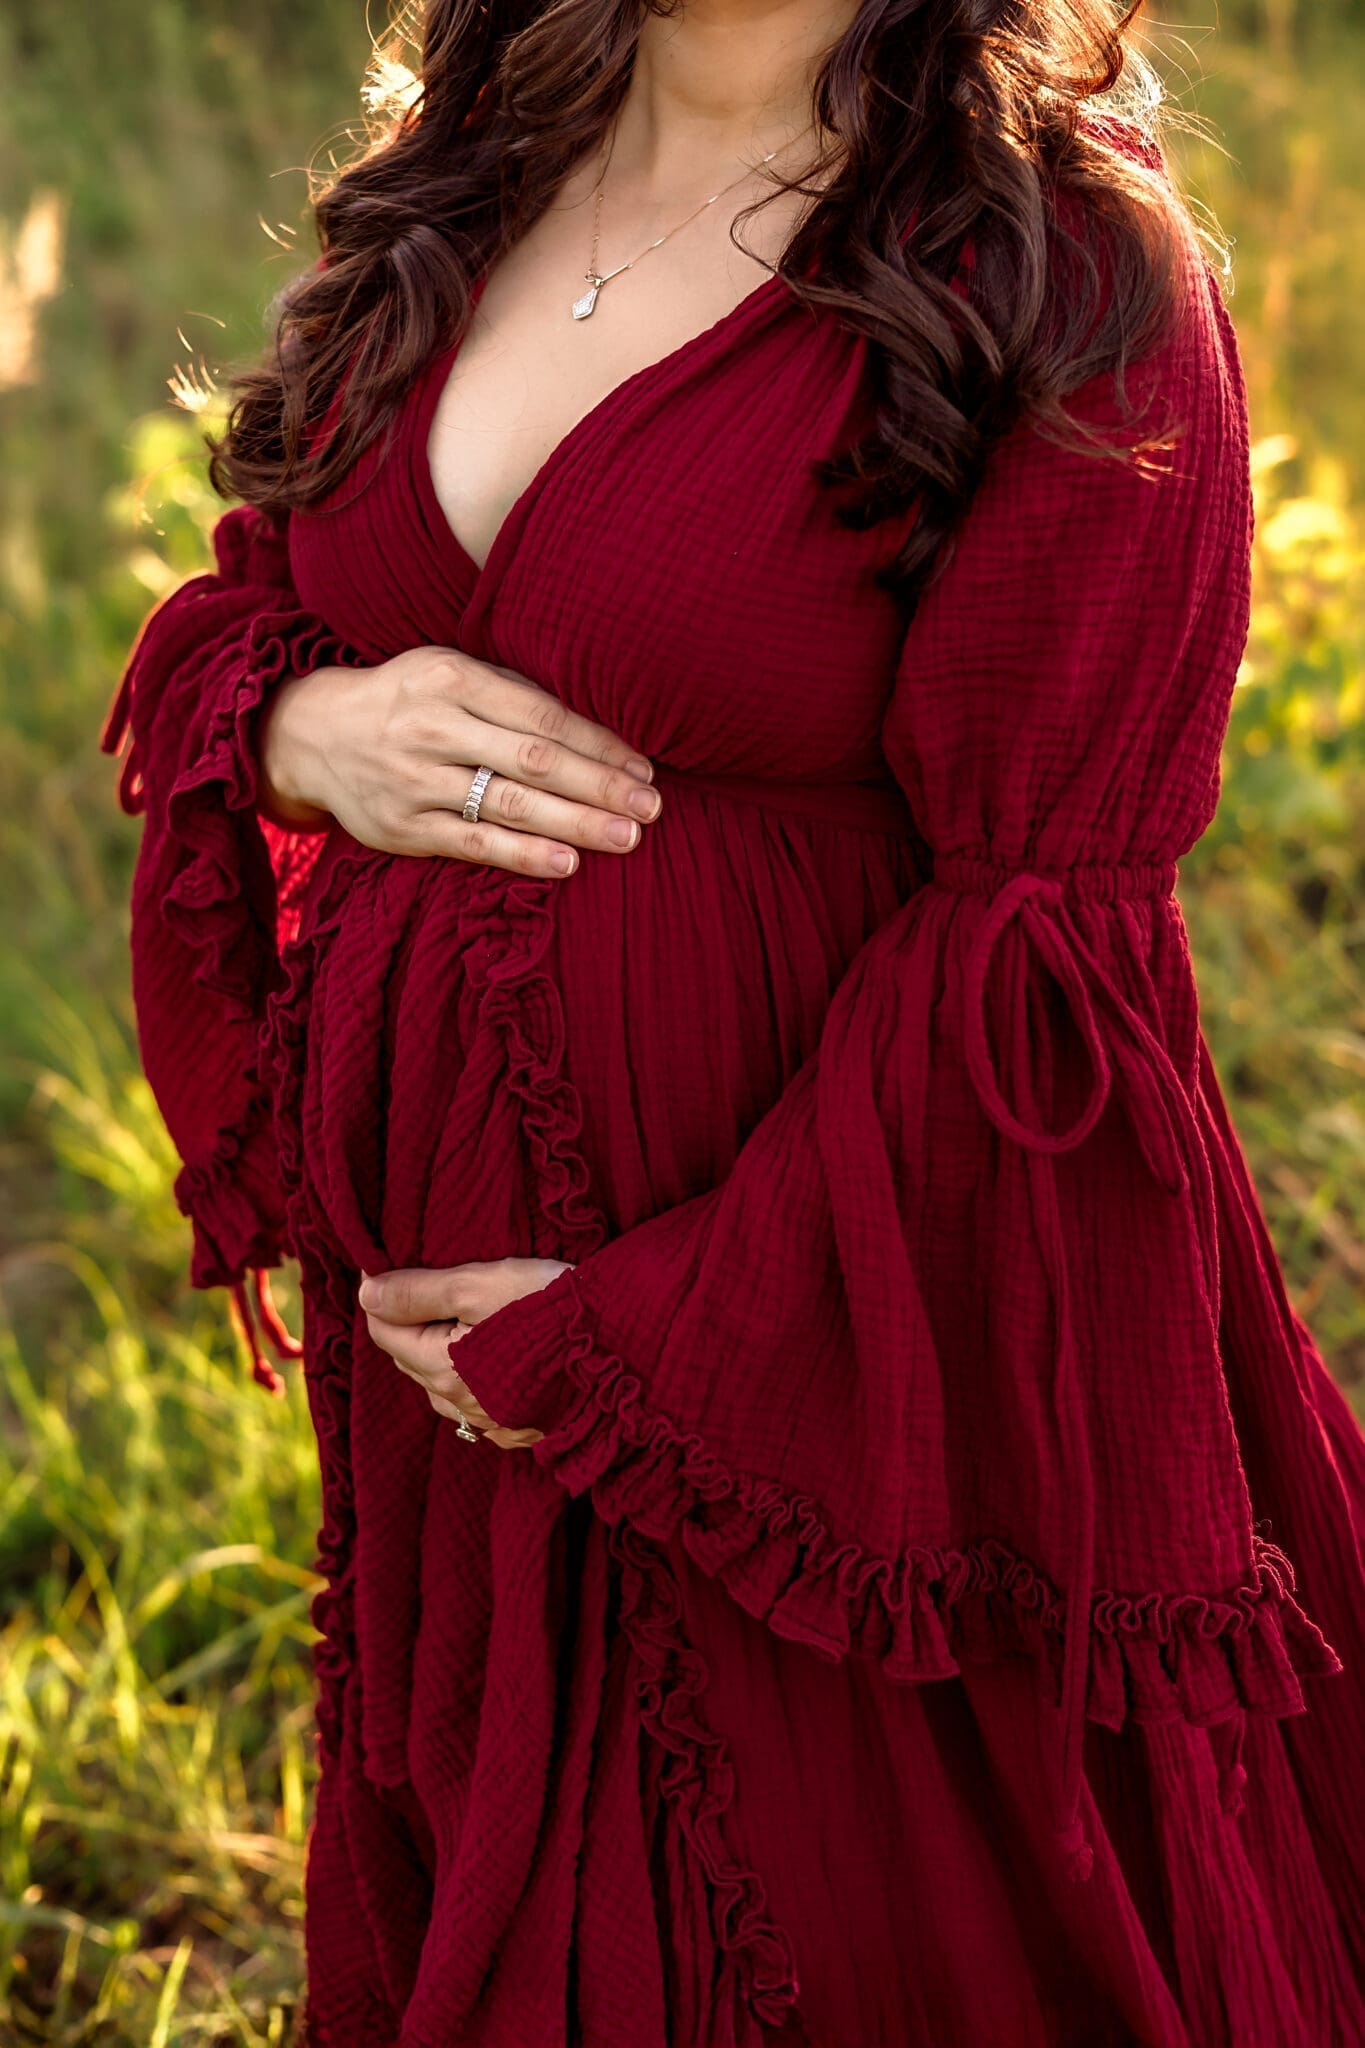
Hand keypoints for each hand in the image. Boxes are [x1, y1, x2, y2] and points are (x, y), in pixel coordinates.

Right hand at [256, 645, 661, 876]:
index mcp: (452, 678)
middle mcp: (433, 727)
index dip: (598, 743)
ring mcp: (416, 780)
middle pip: (534, 761)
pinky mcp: (404, 828)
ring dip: (576, 824)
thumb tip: (595, 725)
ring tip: (627, 837)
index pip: (542, 715)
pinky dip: (524, 856)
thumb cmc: (405, 700)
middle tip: (652, 807)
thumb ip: (510, 692)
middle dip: (600, 786)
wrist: (313, 734)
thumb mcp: (448, 671)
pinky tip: (568, 863)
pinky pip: (475, 844)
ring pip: (510, 805)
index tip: (643, 767)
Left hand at [358, 1257, 570, 1447]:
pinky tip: (500, 1355)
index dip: (385, 1294)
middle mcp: (460, 1407)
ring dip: (445, 1352)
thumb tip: (365, 1292)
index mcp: (441, 1371)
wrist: (626, 1348)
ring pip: (445, 1384)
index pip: (385, 1332)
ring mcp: (493, 1424)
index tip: (396, 1264)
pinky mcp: (524, 1429)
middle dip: (415, 1323)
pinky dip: (477, 1377)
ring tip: (470, 1317)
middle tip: (438, 1284)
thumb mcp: (480, 1284)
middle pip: (412, 1359)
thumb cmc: (552, 1307)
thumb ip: (418, 1291)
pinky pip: (480, 1403)